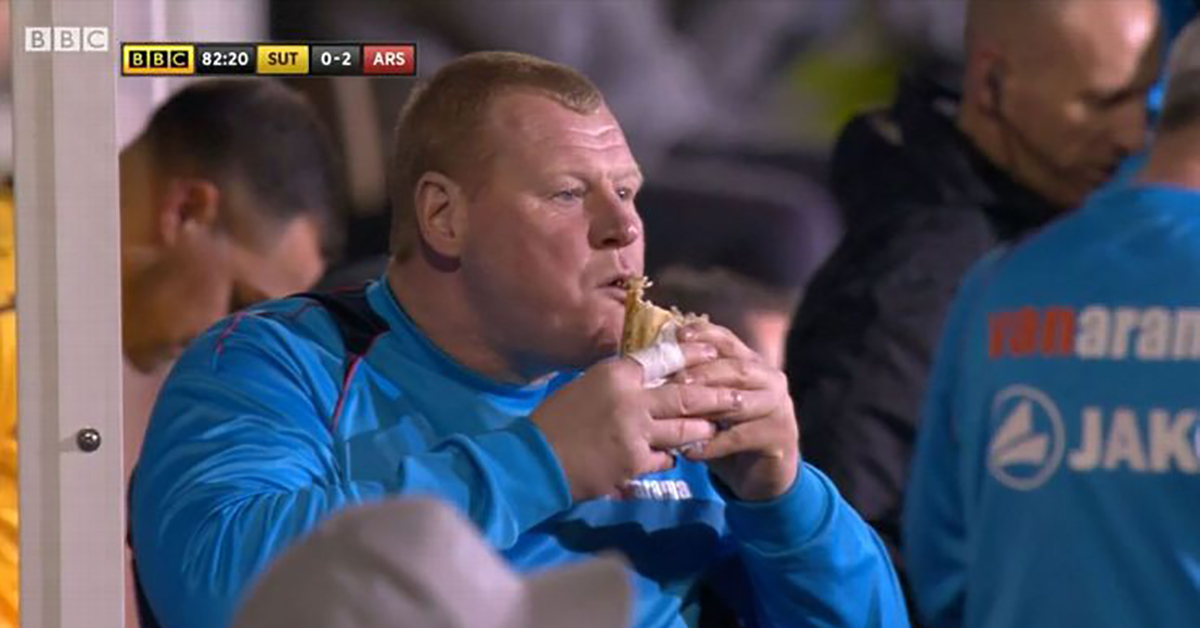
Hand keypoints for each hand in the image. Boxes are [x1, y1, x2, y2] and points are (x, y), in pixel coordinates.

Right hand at [532, 343, 743, 501]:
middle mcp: (630, 400)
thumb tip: (647, 375)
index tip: (713, 351)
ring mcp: (635, 433)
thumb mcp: (585, 386)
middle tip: (738, 395)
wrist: (534, 459)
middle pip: (685, 394)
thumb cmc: (555, 420)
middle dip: (716, 396)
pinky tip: (675, 456)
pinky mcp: (634, 463)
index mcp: (615, 374)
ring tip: (715, 426)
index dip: (692, 355)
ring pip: (684, 430)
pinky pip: (666, 459)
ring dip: (701, 429)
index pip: (663, 358)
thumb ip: (618, 381)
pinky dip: (671, 457)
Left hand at [674, 322, 799, 501]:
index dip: (704, 335)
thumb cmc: (729, 431)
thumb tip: (653, 368)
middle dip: (702, 373)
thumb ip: (695, 384)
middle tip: (673, 382)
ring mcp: (778, 407)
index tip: (678, 336)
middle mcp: (770, 380)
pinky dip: (712, 444)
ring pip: (739, 402)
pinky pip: (740, 438)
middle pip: (736, 368)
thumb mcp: (711, 403)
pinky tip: (690, 451)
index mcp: (752, 363)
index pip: (728, 341)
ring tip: (678, 415)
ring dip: (706, 408)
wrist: (762, 473)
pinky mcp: (778, 437)